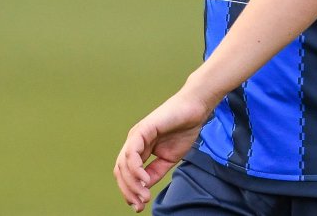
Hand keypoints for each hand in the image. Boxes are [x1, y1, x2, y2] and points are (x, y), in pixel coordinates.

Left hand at [113, 89, 211, 211]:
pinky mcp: (142, 130)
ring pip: (123, 164)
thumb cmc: (184, 130)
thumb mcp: (168, 159)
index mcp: (139, 149)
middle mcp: (134, 143)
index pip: (126, 174)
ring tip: (144, 195)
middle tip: (140, 204)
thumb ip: (155, 172)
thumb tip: (143, 189)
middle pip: (121, 171)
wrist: (195, 110)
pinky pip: (132, 153)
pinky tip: (145, 180)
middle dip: (128, 191)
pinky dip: (135, 169)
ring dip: (132, 184)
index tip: (139, 206)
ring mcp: (136, 136)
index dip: (130, 191)